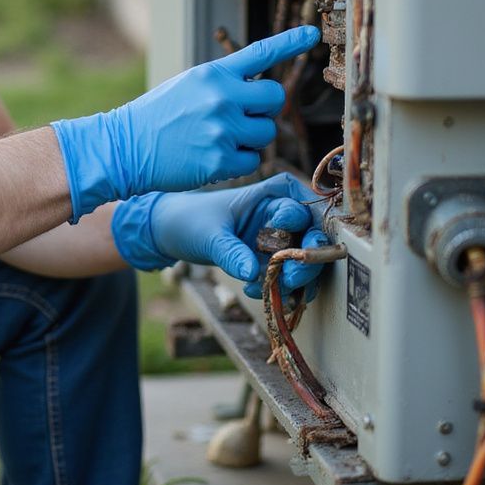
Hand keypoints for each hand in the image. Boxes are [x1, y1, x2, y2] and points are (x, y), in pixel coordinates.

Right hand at [51, 26, 319, 221]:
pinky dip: (239, 161)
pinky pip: (253, 160)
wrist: (126, 146)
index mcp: (213, 74)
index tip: (314, 35)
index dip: (290, 43)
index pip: (260, 53)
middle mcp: (221, 97)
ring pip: (267, 131)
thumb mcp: (188, 85)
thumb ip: (223, 83)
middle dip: (265, 107)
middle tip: (244, 116)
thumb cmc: (158, 115)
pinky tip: (213, 157)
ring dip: (251, 137)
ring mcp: (222, 129)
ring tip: (220, 138)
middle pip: (275, 97)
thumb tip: (260, 93)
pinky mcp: (220, 161)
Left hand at [109, 173, 329, 297]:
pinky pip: (290, 278)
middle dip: (307, 259)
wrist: (172, 232)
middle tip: (290, 278)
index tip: (284, 247)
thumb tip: (253, 272)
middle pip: (313, 236)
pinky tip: (254, 291)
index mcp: (272, 194)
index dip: (300, 228)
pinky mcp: (273, 261)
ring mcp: (280, 239)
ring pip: (306, 260)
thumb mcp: (210, 234)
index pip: (303, 209)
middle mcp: (283, 214)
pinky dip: (280, 289)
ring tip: (269, 289)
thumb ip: (231, 251)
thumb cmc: (191, 220)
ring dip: (295, 280)